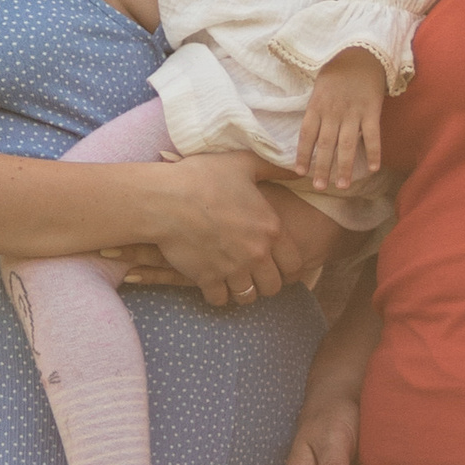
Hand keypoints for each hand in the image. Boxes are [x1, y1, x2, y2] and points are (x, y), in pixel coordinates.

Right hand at [109, 186, 358, 293]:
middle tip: (255, 274)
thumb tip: (298, 169)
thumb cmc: (203, 177)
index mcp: (271, 229)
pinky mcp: (208, 279)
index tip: (278, 266)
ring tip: (235, 280)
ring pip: (248, 297)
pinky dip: (218, 295)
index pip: (295, 265)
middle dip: (266, 282)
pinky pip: (221, 300)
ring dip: (243, 291)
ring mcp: (233, 269)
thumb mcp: (244, 164)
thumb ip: (275, 168)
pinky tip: (213, 283)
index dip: (288, 268)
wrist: (166, 199)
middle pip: (273, 286)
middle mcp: (257, 254)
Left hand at [296, 48, 387, 192]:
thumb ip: (315, 109)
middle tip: (320, 187)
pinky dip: (373, 152)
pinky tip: (372, 168)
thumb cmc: (337, 70)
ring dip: (344, 166)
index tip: (300, 172)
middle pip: (326, 144)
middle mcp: (333, 111)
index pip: (307, 134)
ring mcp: (353, 112)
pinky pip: (372, 135)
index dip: (303, 154)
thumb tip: (310, 133)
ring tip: (342, 185)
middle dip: (322, 168)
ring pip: (347, 144)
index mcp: (317, 105)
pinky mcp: (372, 110)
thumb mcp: (318, 86)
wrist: (361, 52)